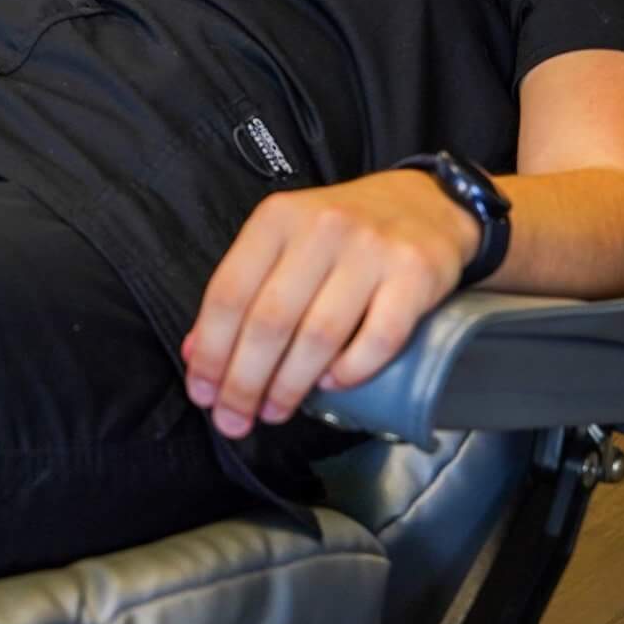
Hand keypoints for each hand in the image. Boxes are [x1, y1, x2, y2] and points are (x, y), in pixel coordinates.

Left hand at [180, 171, 479, 439]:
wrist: (426, 204)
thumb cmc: (343, 232)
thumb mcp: (284, 241)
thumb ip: (243, 289)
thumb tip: (197, 353)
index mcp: (278, 218)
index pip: (229, 292)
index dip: (210, 351)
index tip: (203, 393)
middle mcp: (322, 228)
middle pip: (270, 321)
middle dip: (244, 382)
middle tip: (235, 419)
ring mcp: (371, 250)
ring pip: (319, 336)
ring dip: (290, 386)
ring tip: (275, 410)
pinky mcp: (415, 275)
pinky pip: (377, 339)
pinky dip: (350, 372)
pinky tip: (332, 386)